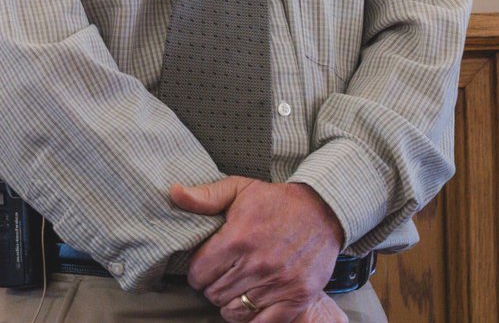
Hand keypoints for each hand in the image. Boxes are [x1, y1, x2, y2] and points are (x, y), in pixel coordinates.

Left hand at [170, 177, 344, 322]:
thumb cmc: (278, 201)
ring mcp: (278, 283)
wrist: (324, 210)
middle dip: (212, 287)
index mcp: (239, 238)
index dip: (196, 272)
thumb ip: (206, 196)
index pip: (199, 273)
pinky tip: (250, 305)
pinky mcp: (297, 296)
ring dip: (229, 303)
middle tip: (220, 277)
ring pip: (234, 311)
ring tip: (235, 289)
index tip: (204, 267)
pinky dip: (251, 319)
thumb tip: (175, 193)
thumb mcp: (240, 189)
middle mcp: (257, 264)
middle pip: (214, 294)